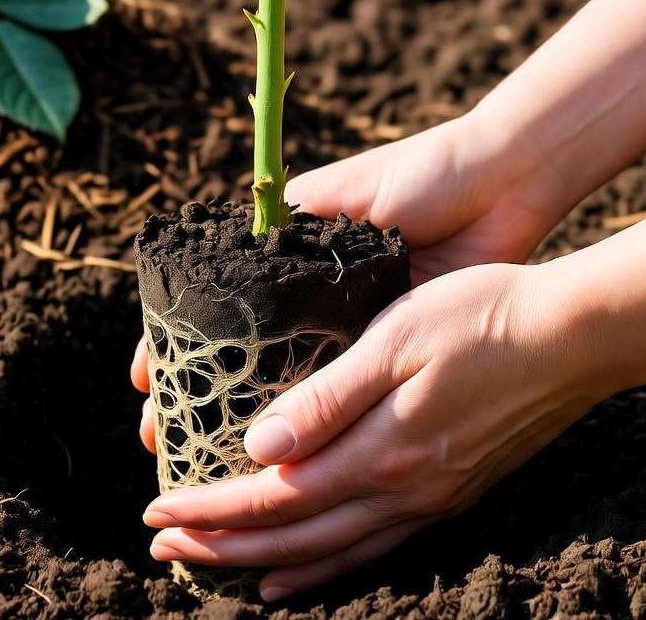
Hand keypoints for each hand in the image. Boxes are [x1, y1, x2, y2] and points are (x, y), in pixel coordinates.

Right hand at [131, 113, 569, 450]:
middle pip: (242, 364)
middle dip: (200, 403)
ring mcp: (351, 332)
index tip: (143, 385)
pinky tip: (280, 462)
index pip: (214, 312)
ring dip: (246, 431)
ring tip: (207, 469)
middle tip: (163, 443)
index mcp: (289, 261)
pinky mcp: (392, 353)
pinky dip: (312, 428)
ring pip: (287, 393)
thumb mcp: (342, 197)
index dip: (174, 348)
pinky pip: (343, 397)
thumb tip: (214, 260)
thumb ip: (289, 223)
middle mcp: (313, 304)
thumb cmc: (420, 176)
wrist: (502, 184)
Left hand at [140, 262, 612, 600]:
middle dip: (220, 545)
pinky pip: (374, 549)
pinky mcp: (450, 494)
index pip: (272, 497)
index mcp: (378, 452)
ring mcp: (429, 499)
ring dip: (264, 563)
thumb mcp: (392, 339)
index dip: (210, 510)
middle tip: (161, 544)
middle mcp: (400, 490)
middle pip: (292, 537)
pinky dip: (327, 568)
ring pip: (330, 553)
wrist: (577, 336)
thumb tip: (257, 447)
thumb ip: (325, 399)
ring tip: (214, 569)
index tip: (156, 508)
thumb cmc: (482, 318)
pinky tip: (301, 573)